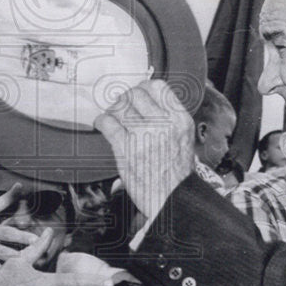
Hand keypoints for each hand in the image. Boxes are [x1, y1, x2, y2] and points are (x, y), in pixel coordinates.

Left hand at [94, 79, 195, 219]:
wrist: (172, 199)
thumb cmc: (176, 174)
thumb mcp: (183, 140)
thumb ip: (169, 120)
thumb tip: (149, 103)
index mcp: (179, 119)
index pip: (158, 87)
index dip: (143, 88)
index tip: (137, 94)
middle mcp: (163, 124)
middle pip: (135, 93)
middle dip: (125, 99)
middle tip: (121, 107)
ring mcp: (143, 135)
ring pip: (120, 107)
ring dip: (112, 110)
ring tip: (112, 117)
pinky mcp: (126, 148)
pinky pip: (108, 123)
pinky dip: (101, 121)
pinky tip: (102, 125)